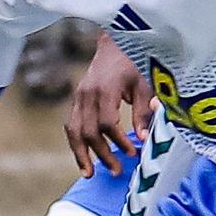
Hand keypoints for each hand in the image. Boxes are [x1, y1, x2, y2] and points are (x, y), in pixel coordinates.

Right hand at [65, 36, 153, 175]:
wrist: (115, 42)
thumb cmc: (134, 62)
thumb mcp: (144, 83)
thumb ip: (143, 110)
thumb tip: (143, 138)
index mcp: (106, 88)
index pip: (106, 123)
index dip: (118, 141)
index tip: (131, 152)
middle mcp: (87, 93)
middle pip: (88, 131)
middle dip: (101, 154)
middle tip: (116, 170)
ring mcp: (79, 96)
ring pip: (73, 130)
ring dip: (81, 154)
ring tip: (89, 173)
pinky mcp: (76, 99)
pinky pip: (71, 124)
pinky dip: (75, 142)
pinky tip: (83, 158)